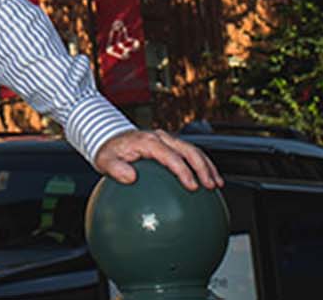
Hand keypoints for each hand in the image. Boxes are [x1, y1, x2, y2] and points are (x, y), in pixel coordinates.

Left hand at [90, 127, 223, 191]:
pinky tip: (208, 181)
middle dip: (202, 167)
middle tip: (210, 185)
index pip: (170, 155)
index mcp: (147, 141)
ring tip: (216, 184)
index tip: (192, 186)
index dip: (183, 170)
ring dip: (207, 166)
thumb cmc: (108, 151)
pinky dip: (202, 165)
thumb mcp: (105, 160)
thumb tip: (130, 177)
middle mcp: (160, 137)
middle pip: (188, 149)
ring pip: (193, 150)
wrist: (109, 138)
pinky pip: (189, 153)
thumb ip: (116, 169)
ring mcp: (167, 140)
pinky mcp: (170, 145)